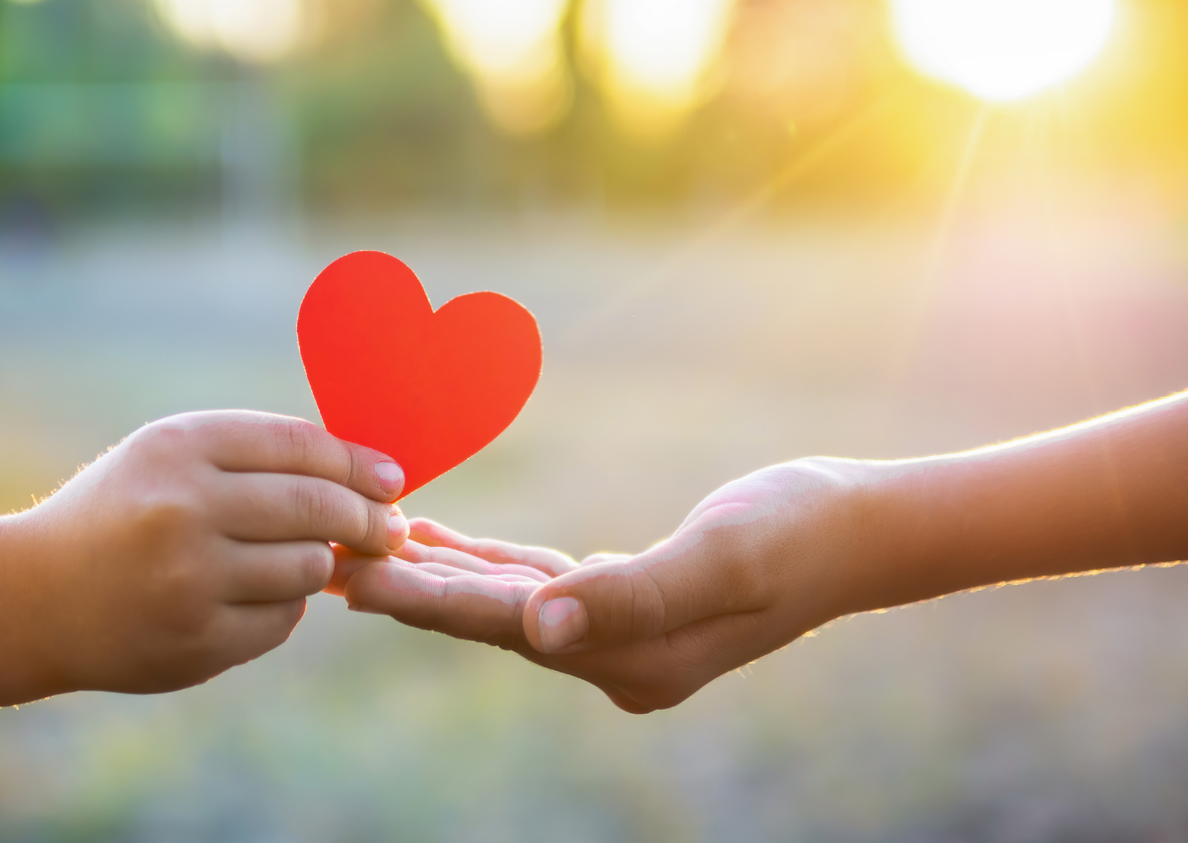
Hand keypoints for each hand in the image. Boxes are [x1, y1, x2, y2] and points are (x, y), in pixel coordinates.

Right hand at [11, 410, 408, 695]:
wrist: (35, 599)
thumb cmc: (120, 513)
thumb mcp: (168, 456)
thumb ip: (256, 454)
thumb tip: (366, 474)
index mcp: (179, 449)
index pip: (300, 446)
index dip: (358, 462)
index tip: (392, 479)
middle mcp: (184, 511)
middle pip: (317, 506)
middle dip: (368, 518)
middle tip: (391, 528)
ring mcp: (190, 582)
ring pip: (307, 567)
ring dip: (319, 564)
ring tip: (307, 559)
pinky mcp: (197, 641)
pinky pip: (282, 619)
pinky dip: (284, 606)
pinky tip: (255, 596)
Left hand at [331, 459, 866, 712]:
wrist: (858, 530)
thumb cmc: (800, 534)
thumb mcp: (722, 561)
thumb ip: (633, 596)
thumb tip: (541, 627)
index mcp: (627, 657)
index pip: (504, 628)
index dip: (426, 601)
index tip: (352, 579)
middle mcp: (612, 655)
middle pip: (488, 620)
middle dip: (410, 590)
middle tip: (328, 559)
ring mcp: (617, 631)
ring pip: (502, 599)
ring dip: (436, 572)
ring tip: (366, 542)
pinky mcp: (623, 596)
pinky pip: (533, 579)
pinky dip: (483, 558)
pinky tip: (439, 534)